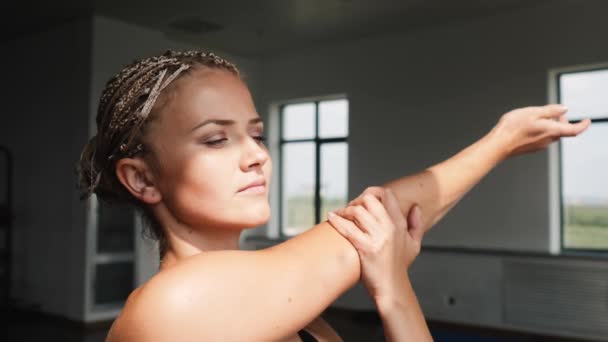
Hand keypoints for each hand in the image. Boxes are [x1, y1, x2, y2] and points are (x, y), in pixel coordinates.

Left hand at [327, 187, 422, 301]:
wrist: (392, 288)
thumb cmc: (399, 267)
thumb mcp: (414, 244)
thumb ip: (417, 224)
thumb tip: (415, 207)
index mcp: (399, 224)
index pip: (387, 195)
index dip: (372, 192)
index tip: (362, 199)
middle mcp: (389, 228)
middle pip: (369, 199)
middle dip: (356, 200)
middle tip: (350, 208)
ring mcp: (377, 238)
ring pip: (357, 211)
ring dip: (345, 210)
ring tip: (339, 214)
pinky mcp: (365, 248)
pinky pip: (348, 229)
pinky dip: (337, 221)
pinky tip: (331, 217)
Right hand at [491, 104, 590, 157]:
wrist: (498, 145)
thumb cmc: (513, 128)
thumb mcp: (532, 112)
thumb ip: (550, 111)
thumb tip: (564, 109)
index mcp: (552, 131)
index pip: (574, 130)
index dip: (582, 125)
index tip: (586, 121)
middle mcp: (548, 140)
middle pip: (561, 130)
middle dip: (560, 120)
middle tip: (552, 112)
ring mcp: (540, 146)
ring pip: (550, 134)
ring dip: (548, 125)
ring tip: (534, 118)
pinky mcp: (531, 148)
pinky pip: (541, 138)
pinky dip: (539, 131)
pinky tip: (526, 126)